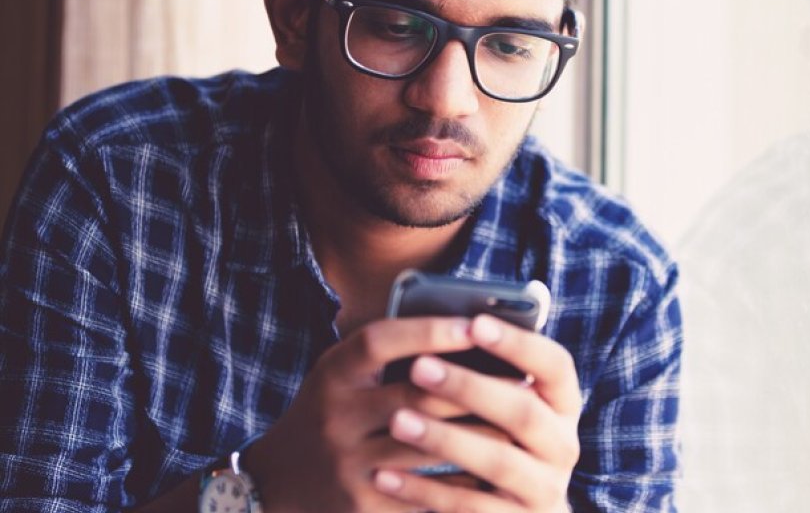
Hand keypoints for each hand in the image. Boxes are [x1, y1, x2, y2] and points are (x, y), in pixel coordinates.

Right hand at [241, 317, 500, 512]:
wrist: (279, 482)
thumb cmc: (331, 410)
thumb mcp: (342, 372)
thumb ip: (390, 351)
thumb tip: (467, 326)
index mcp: (333, 374)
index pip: (380, 341)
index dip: (428, 330)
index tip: (475, 323)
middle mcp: (336, 417)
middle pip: (415, 396)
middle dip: (475, 386)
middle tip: (522, 377)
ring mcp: (347, 464)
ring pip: (429, 445)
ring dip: (480, 433)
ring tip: (521, 422)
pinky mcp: (363, 504)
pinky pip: (425, 491)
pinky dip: (464, 479)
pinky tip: (496, 470)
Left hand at [373, 314, 582, 512]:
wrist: (520, 511)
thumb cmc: (501, 436)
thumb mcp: (508, 405)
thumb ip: (491, 371)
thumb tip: (445, 324)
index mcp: (564, 404)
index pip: (554, 365)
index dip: (518, 343)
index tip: (474, 322)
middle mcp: (563, 446)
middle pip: (523, 412)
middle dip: (469, 388)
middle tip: (419, 367)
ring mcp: (543, 490)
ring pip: (497, 461)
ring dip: (444, 439)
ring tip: (397, 420)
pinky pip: (468, 506)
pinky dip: (424, 491)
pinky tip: (385, 476)